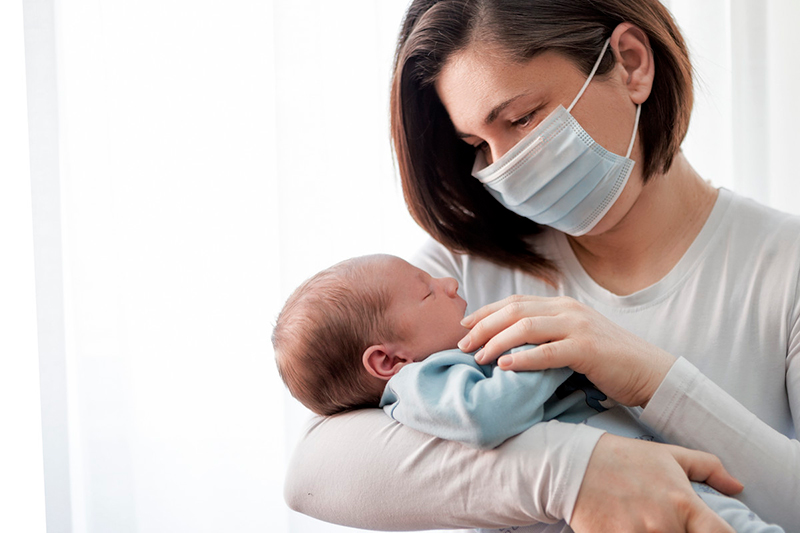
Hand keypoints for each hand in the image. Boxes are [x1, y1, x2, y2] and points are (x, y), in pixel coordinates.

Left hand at [458, 295, 674, 406]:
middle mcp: (567, 309)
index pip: (514, 302)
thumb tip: (507, 343)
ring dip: (496, 342)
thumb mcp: (572, 337)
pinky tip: (505, 367)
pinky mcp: (588, 349)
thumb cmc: (606, 359)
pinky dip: (523, 358)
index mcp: (561, 305)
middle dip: (483, 326)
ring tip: (478, 357)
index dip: (485, 312)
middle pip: (514, 311)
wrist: (648, 371)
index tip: (464, 326)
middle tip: (462, 344)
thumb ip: (546, 334)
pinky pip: (548, 352)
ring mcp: (578, 327)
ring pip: (526, 327)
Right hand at [571, 434, 741, 531]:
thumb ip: (707, 467)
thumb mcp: (668, 454)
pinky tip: (628, 527)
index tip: (711, 532)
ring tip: (646, 524)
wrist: (574, 466)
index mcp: (683, 504)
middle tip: (666, 522)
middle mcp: (664, 526)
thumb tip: (738, 486)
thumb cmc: (624, 459)